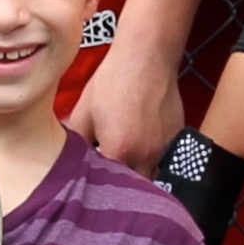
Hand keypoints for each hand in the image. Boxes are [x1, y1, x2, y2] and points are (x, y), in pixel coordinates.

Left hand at [69, 42, 184, 174]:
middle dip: (120, 185)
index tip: (92, 182)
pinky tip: (140, 141)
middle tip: (107, 175)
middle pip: (132, 187)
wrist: (146, 57)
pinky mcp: (176, 138)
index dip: (98, 187)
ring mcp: (164, 148)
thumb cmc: (114, 81)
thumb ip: (75, 142)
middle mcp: (146, 155)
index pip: (108, 186)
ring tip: (124, 157)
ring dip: (136, 172)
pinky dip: (151, 158)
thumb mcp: (84, 112)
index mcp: (119, 151)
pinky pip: (162, 159)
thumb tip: (67, 160)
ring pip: (150, 176)